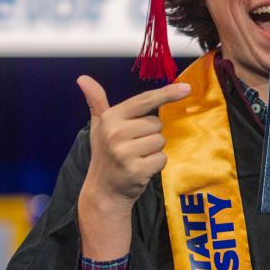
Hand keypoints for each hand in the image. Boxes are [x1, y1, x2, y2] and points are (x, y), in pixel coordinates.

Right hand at [75, 76, 190, 259]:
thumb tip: (82, 78)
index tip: (186, 88)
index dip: (167, 93)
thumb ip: (96, 101)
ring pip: (161, 141)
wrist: (103, 191)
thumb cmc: (106, 154)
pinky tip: (141, 168)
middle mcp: (116, 133)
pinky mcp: (136, 169)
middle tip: (133, 146)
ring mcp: (125, 152)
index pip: (144, 100)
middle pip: (156, 123)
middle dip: (150, 134)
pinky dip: (156, 164)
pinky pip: (162, 158)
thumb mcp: (99, 126)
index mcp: (110, 118)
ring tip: (136, 157)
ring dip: (154, 150)